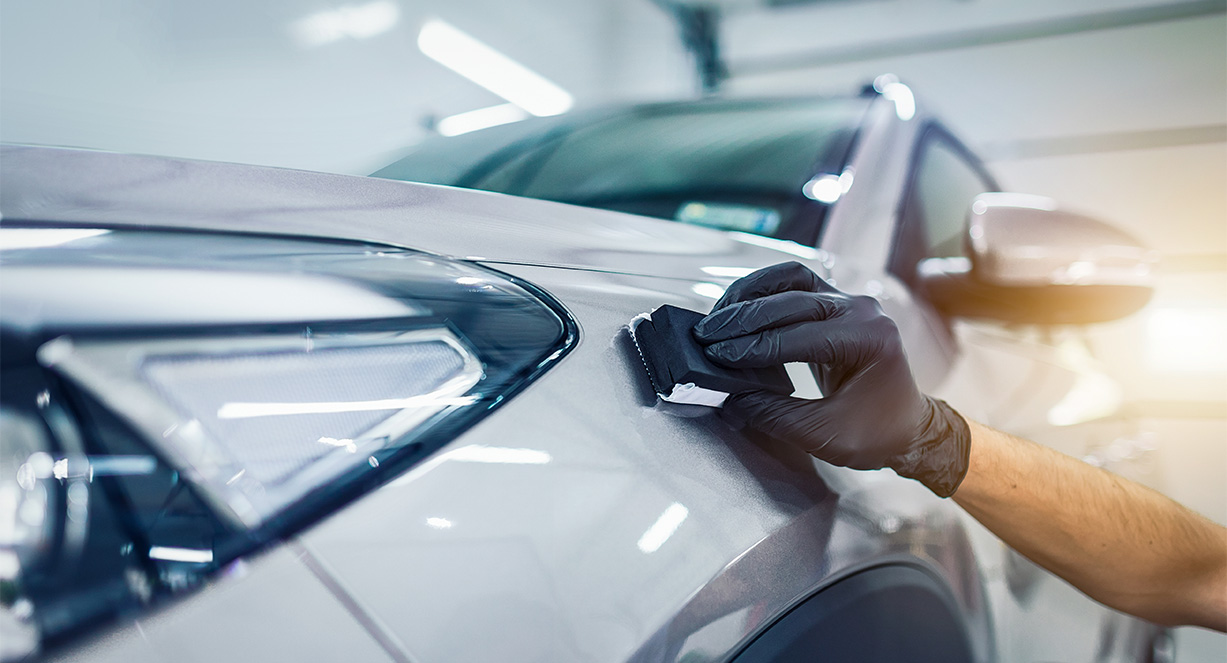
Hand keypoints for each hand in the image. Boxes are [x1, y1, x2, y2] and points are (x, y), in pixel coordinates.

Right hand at [692, 262, 970, 496]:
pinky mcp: (835, 302)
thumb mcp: (823, 434)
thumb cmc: (876, 433)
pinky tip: (738, 305)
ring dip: (751, 293)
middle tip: (708, 337)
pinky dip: (763, 290)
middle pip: (792, 301)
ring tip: (718, 316)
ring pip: (791, 279)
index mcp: (869, 339)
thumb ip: (773, 414)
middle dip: (744, 320)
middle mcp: (862, 310)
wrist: (906, 427)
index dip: (753, 347)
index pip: (799, 336)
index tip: (718, 356)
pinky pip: (795, 283)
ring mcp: (849, 301)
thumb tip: (729, 395)